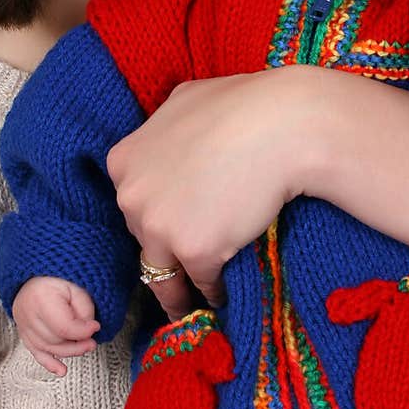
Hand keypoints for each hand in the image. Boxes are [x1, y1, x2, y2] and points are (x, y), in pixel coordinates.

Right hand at [11, 277, 99, 376]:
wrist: (37, 273)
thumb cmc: (58, 277)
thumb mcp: (77, 287)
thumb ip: (84, 310)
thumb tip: (88, 332)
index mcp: (40, 298)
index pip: (63, 327)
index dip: (82, 331)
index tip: (96, 327)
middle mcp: (27, 313)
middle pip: (55, 340)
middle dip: (77, 343)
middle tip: (93, 341)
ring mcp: (23, 324)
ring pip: (47, 348)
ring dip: (68, 352)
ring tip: (85, 347)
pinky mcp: (23, 332)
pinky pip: (35, 352)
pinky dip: (49, 363)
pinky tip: (61, 370)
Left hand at [107, 69, 313, 310]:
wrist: (284, 124)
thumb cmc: (245, 104)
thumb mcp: (187, 102)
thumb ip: (169, 129)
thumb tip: (174, 136)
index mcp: (124, 161)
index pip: (135, 202)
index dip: (155, 217)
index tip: (169, 231)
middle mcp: (132, 195)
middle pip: (145, 237)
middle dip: (165, 250)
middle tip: (183, 269)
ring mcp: (160, 226)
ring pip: (162, 272)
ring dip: (178, 291)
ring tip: (191, 306)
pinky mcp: (194, 251)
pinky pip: (202, 282)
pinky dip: (214, 291)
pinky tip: (225, 296)